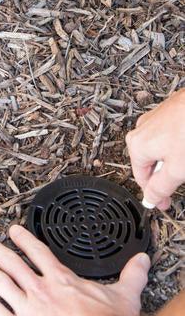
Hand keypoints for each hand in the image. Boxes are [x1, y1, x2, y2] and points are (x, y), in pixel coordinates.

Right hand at [126, 88, 184, 209]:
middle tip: (179, 182)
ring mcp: (154, 119)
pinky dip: (178, 145)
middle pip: (150, 163)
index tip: (164, 204)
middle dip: (164, 175)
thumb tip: (151, 198)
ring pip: (161, 149)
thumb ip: (161, 188)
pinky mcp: (169, 112)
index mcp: (137, 145)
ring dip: (173, 160)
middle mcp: (141, 130)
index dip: (155, 196)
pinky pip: (170, 136)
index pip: (141, 179)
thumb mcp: (177, 169)